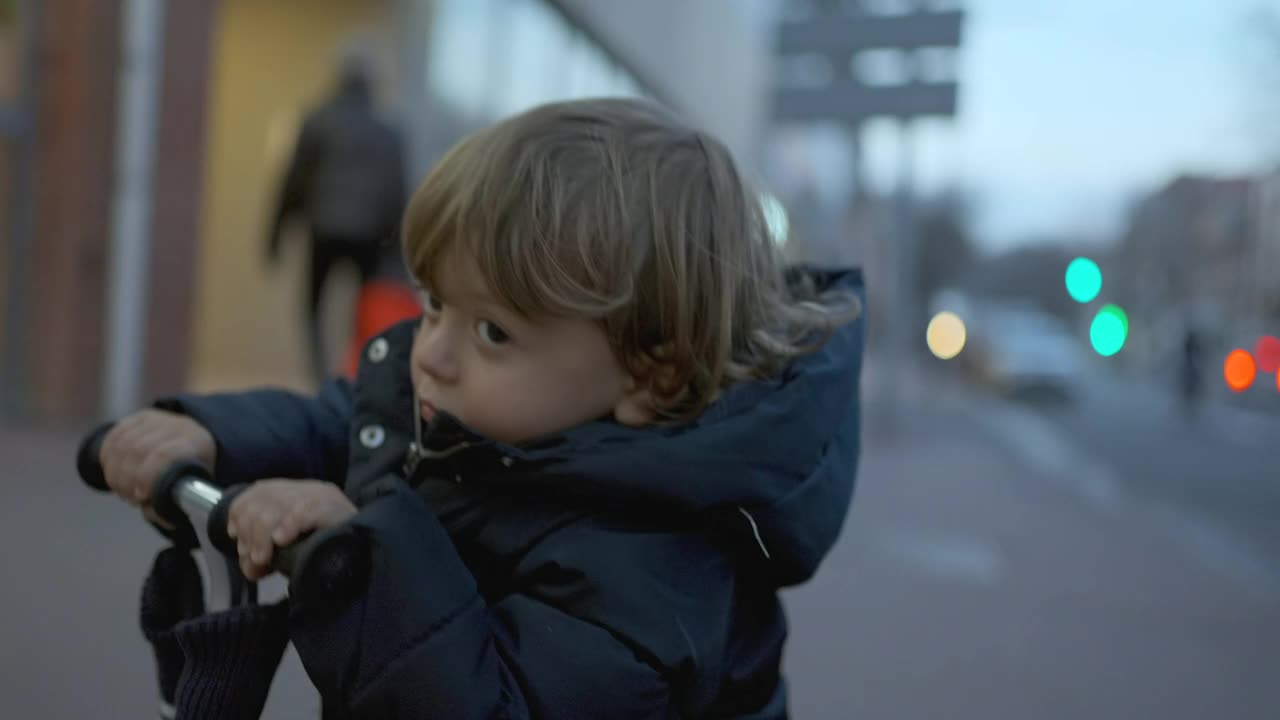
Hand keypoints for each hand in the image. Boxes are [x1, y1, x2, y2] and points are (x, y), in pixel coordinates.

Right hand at [100, 409, 215, 506]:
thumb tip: (159, 517)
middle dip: (127, 479)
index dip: (147, 476)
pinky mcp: (139, 418)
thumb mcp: (188, 492)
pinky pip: (112, 438)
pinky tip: (115, 474)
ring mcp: (156, 419)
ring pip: (121, 445)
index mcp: (195, 443)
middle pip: (137, 450)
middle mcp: (176, 425)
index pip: (164, 455)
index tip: (141, 496)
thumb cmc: (189, 475)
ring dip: (116, 473)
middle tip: (131, 497)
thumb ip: (171, 507)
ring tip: (124, 489)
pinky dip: (108, 460)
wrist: (192, 442)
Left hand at [226, 479, 356, 579]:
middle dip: (250, 531)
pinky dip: (288, 525)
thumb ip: (264, 552)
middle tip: (254, 557)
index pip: (259, 489)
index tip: (237, 537)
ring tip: (264, 559)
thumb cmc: (326, 553)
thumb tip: (248, 564)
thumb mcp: (289, 549)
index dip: (241, 511)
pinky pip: (304, 511)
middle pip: (264, 498)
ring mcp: (323, 497)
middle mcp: (309, 489)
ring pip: (278, 506)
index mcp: (297, 493)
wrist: (364, 557)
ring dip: (262, 536)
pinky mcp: (336, 509)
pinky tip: (282, 540)